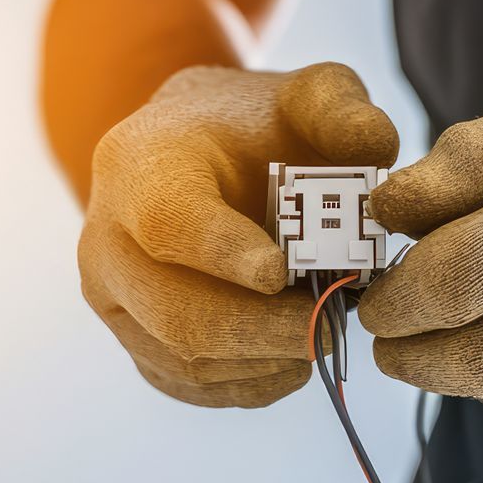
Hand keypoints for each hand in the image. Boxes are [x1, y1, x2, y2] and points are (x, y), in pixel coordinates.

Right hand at [79, 63, 398, 406]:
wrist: (194, 155)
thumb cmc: (255, 127)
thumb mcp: (304, 95)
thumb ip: (342, 108)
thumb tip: (376, 146)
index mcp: (140, 164)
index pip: (168, 222)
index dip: (224, 253)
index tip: (281, 273)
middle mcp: (106, 238)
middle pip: (176, 312)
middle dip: (264, 330)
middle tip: (332, 324)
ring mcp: (113, 300)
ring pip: (185, 360)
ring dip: (266, 359)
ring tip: (320, 330)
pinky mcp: (135, 344)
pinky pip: (192, 387)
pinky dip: (253, 382)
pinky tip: (292, 355)